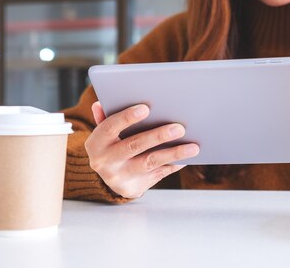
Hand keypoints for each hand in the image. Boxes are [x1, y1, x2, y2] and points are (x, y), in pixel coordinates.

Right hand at [84, 101, 199, 197]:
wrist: (110, 179)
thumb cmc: (111, 146)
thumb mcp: (104, 133)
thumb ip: (106, 117)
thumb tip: (100, 103)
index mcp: (96, 143)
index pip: (109, 127)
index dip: (127, 118)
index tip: (146, 108)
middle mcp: (105, 162)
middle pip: (134, 146)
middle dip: (158, 136)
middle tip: (179, 128)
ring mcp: (121, 176)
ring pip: (150, 163)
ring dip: (173, 154)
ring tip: (193, 147)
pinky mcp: (135, 187)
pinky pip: (159, 174)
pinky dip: (174, 165)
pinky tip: (188, 158)